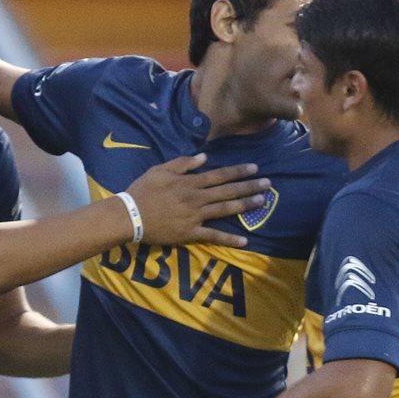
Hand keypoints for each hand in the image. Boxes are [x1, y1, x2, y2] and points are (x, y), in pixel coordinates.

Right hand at [127, 154, 268, 248]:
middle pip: (228, 191)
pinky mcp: (191, 233)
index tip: (255, 168)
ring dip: (245, 206)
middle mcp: (197, 198)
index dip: (238, 171)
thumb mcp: (160, 170)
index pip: (220, 175)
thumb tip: (204, 157)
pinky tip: (245, 240)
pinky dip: (229, 239)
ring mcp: (195, 216)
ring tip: (263, 202)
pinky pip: (213, 236)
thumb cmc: (142, 191)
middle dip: (249, 186)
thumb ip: (182, 163)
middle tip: (268, 184)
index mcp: (190, 182)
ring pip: (225, 209)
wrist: (130, 216)